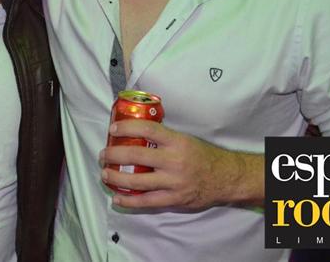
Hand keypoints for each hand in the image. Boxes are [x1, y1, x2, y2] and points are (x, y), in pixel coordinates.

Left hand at [100, 119, 262, 209]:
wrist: (225, 178)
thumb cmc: (202, 156)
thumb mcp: (185, 139)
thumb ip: (163, 138)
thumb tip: (136, 132)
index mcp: (177, 142)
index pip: (147, 130)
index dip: (127, 128)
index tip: (113, 129)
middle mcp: (174, 161)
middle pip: (136, 157)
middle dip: (114, 155)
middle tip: (104, 154)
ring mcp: (173, 182)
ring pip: (137, 181)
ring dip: (116, 178)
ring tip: (105, 174)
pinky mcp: (173, 199)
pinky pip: (146, 202)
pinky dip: (128, 201)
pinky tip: (117, 198)